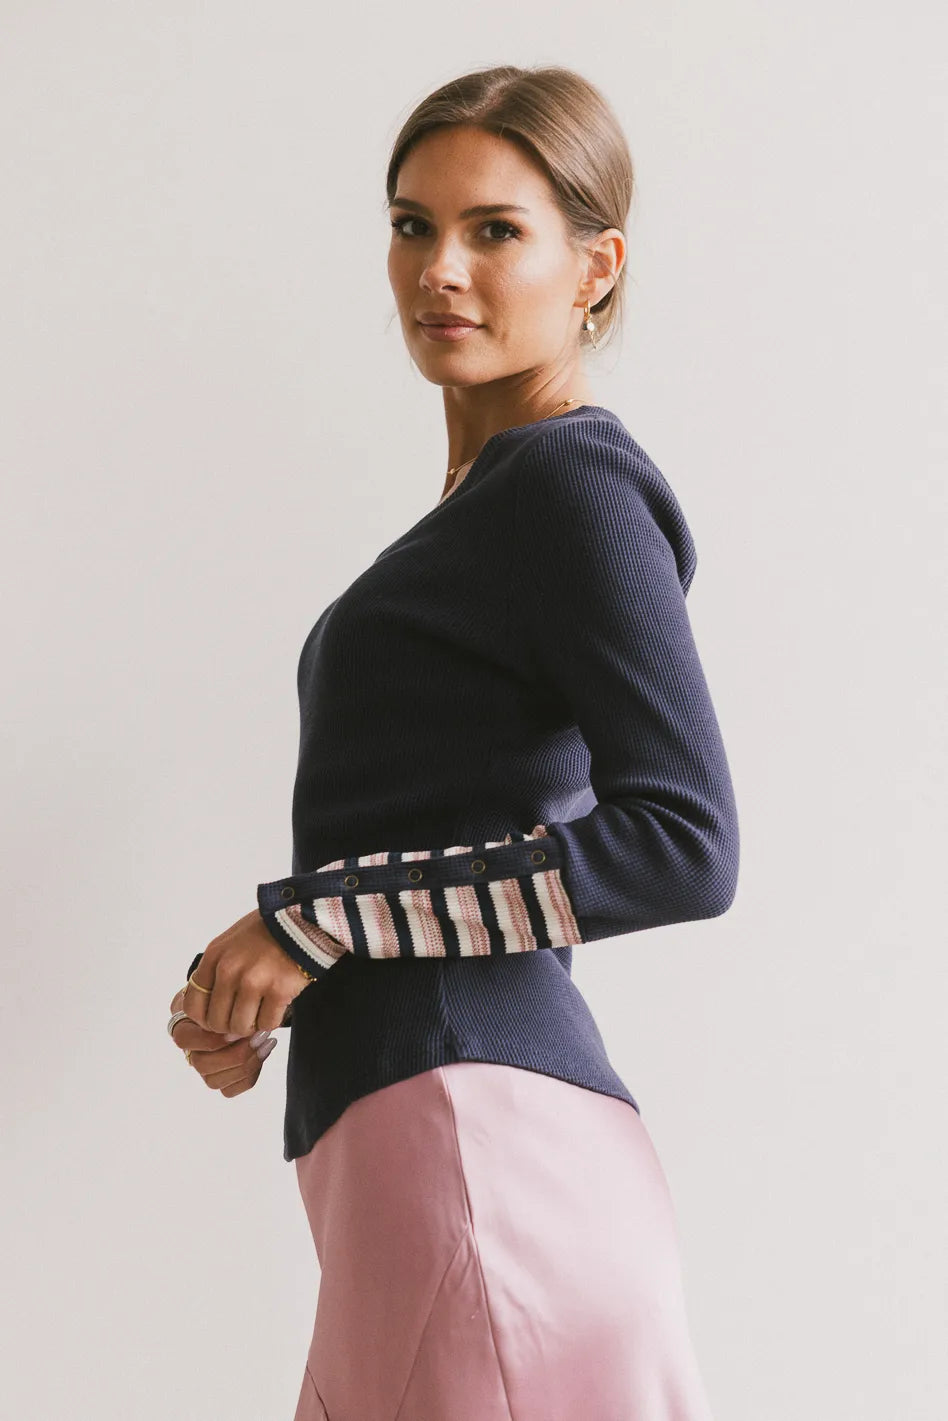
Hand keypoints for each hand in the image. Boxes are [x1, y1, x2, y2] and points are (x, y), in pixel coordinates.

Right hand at [168, 986, 277, 1096]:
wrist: (239, 995)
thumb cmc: (229, 988)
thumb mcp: (218, 983)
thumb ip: (219, 994)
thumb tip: (234, 1004)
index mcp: (183, 1026)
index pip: (184, 1040)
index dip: (211, 1038)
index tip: (235, 1026)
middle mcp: (190, 1050)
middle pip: (201, 1065)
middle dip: (234, 1053)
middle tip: (259, 1035)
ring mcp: (205, 1067)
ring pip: (215, 1082)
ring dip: (246, 1063)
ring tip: (266, 1041)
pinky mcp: (221, 1079)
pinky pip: (230, 1090)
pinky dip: (250, 1075)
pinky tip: (264, 1052)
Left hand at [182, 908, 315, 1037]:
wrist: (302, 919)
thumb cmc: (266, 931)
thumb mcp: (230, 943)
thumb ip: (216, 971)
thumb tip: (210, 1008)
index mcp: (214, 957)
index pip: (193, 1006)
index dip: (205, 1020)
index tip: (219, 1018)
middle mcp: (229, 970)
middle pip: (216, 1022)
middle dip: (230, 1026)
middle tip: (244, 1018)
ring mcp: (253, 981)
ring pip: (240, 1027)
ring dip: (251, 1025)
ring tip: (260, 1012)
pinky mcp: (279, 990)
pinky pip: (267, 1023)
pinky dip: (272, 1021)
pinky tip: (277, 1007)